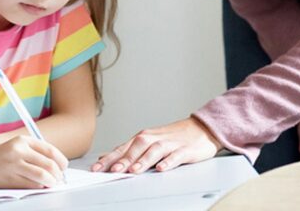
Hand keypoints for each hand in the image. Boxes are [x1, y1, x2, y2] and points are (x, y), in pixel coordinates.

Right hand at [0, 135, 68, 188]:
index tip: (64, 168)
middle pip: (49, 164)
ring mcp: (14, 164)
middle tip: (59, 179)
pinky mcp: (10, 178)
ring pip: (43, 176)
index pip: (50, 151)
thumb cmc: (0, 157)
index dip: (61, 161)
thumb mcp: (17, 147)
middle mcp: (19, 150)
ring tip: (52, 184)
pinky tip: (40, 186)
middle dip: (58, 174)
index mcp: (23, 140)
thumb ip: (35, 152)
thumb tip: (57, 165)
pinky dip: (40, 187)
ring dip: (51, 182)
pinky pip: (32, 185)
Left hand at [90, 117, 221, 173]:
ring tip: (133, 171)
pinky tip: (161, 168)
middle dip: (124, 159)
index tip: (97, 167)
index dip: (110, 157)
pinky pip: (176, 156)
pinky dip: (168, 162)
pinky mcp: (185, 150)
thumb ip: (130, 150)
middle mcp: (155, 139)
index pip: (124, 148)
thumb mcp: (150, 141)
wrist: (201, 129)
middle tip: (112, 170)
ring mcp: (170, 144)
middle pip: (137, 147)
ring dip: (143, 161)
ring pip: (154, 151)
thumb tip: (108, 157)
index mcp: (144, 137)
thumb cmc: (174, 137)